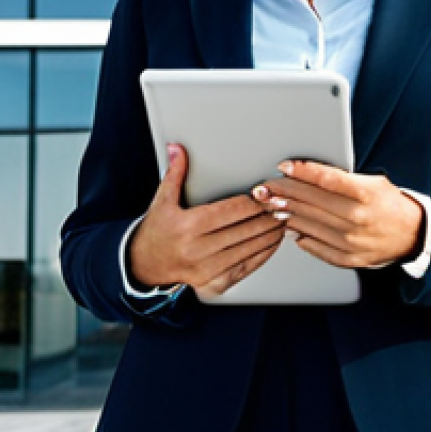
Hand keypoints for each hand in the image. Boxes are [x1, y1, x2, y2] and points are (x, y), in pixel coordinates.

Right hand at [128, 144, 285, 297]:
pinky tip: (272, 242)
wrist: (145, 266)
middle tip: (285, 204)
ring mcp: (208, 268)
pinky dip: (263, 254)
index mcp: (188, 226)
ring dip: (270, 234)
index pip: (231, 210)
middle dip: (268, 216)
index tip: (269, 194)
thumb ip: (174, 174)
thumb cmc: (157, 231)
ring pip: (249, 249)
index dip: (255, 202)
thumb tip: (177, 149)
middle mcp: (199, 249)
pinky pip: (245, 267)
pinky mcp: (215, 282)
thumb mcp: (162, 200)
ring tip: (284, 220)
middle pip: (245, 229)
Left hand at [252, 160, 422, 268]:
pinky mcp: (349, 258)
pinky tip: (289, 226)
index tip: (284, 166)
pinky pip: (317, 247)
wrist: (412, 234)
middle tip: (266, 186)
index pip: (326, 179)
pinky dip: (300, 236)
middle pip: (312, 201)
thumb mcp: (372, 182)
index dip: (302, 171)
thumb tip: (306, 175)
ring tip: (271, 203)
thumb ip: (342, 179)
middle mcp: (358, 218)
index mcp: (365, 194)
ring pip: (310, 224)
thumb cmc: (388, 203)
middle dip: (284, 191)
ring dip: (287, 213)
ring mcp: (352, 241)